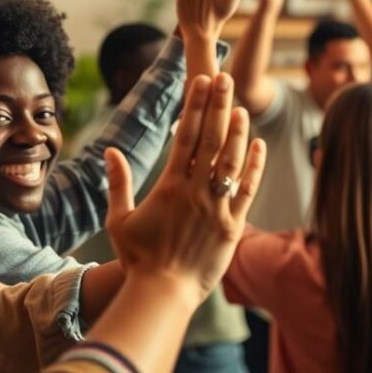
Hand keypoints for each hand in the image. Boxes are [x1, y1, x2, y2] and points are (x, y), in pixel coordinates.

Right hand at [105, 73, 266, 300]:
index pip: (186, 135)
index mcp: (170, 186)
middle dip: (220, 106)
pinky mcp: (233, 228)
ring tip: (242, 107)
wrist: (162, 294)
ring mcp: (216, 209)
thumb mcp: (120, 220)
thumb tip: (111, 151)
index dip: (196, 105)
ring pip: (232, 162)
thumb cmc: (139, 259)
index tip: (202, 80)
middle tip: (227, 78)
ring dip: (239, 132)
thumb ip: (118, 183)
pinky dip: (255, 168)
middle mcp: (195, 192)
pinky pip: (247, 192)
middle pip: (212, 140)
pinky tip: (260, 146)